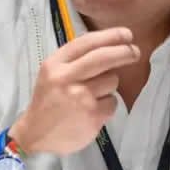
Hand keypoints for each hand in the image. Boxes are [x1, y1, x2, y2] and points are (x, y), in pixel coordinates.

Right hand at [8, 27, 139, 155]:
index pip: (86, 42)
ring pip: (112, 80)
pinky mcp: (92, 115)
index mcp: (55, 64)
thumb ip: (75, 60)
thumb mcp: (52, 73)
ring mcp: (80, 97)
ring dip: (109, 86)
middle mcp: (66, 78)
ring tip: (94, 96)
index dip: (110, 36)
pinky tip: (93, 111)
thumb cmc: (49, 100)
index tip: (127, 34)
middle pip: (103, 57)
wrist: (35, 135)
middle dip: (124, 52)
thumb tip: (110, 46)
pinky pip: (113, 102)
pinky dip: (107, 105)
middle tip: (135, 51)